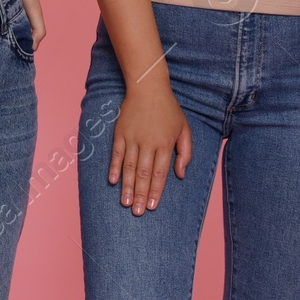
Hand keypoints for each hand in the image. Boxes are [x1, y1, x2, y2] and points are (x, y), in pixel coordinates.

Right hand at [108, 83, 191, 215]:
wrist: (148, 87)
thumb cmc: (168, 109)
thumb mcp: (184, 128)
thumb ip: (186, 152)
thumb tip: (180, 175)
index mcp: (165, 143)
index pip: (160, 172)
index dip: (156, 191)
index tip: (152, 206)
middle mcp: (148, 142)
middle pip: (144, 173)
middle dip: (141, 195)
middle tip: (138, 213)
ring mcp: (133, 137)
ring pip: (130, 167)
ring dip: (128, 186)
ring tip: (126, 203)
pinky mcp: (120, 133)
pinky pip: (117, 154)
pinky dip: (114, 168)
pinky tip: (113, 182)